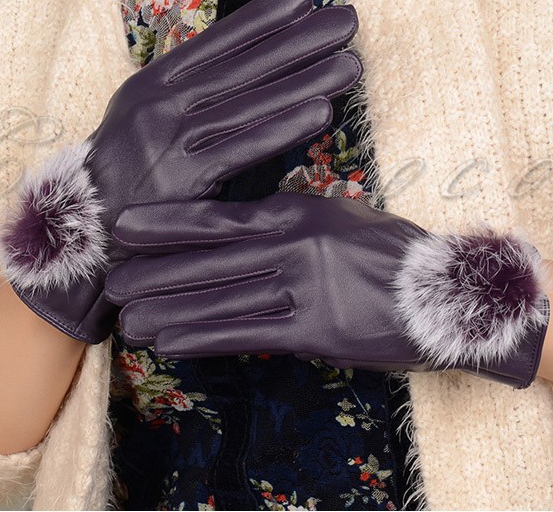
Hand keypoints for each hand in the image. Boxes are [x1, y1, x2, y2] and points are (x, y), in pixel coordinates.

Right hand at [0, 0, 360, 342]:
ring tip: (350, 64)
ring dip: (303, 81)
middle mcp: (160, 104)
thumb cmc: (123, 175)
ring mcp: (169, 140)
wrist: (81, 232)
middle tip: (347, 22)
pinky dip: (282, 129)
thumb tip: (241, 71)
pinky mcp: (181, 181)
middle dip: (297, 41)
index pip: (216, 42)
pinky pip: (240, 150)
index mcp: (152, 83)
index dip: (262, 18)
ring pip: (248, 104)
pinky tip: (320, 112)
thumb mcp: (142, 120)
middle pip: (241, 67)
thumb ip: (186, 95)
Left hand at [104, 193, 550, 388]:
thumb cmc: (386, 251)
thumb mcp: (338, 216)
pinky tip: (171, 341)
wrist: (440, 292)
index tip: (127, 226)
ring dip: (170, 308)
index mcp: (297, 211)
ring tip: (128, 317)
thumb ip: (291, 214)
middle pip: (209, 259)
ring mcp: (303, 288)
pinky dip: (204, 337)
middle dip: (155, 270)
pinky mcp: (315, 331)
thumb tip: (248, 217)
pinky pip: (247, 334)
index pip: (220, 217)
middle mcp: (293, 245)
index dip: (168, 223)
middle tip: (112, 278)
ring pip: (220, 298)